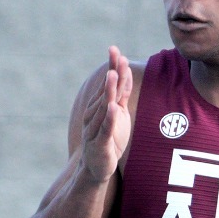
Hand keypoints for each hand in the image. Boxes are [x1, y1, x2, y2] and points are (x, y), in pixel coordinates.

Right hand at [80, 46, 133, 184]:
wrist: (96, 168)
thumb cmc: (108, 139)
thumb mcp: (118, 114)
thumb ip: (121, 94)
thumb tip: (125, 71)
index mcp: (98, 107)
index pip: (107, 84)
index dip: (112, 67)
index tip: (115, 49)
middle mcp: (93, 115)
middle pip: (105, 91)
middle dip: (112, 74)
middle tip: (116, 56)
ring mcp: (94, 128)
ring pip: (103, 107)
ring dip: (108, 91)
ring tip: (113, 75)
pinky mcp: (99, 143)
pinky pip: (104, 128)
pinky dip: (108, 118)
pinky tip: (112, 107)